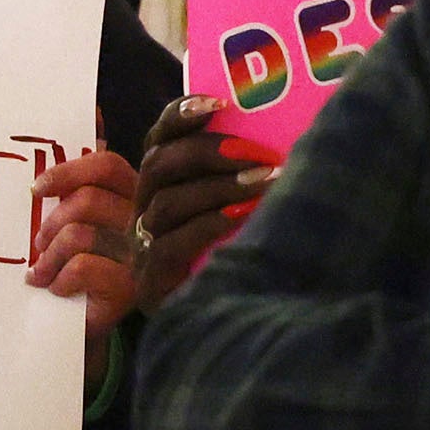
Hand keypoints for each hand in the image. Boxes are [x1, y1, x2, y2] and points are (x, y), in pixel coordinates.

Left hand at [28, 146, 143, 337]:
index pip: (106, 164)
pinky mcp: (131, 286)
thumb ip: (84, 176)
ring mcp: (141, 254)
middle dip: (51, 221)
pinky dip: (59, 279)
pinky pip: (82, 267)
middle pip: (87, 199)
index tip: (36, 189)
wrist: (90, 322)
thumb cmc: (84, 263)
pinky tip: (56, 288)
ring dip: (50, 255)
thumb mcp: (80, 217)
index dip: (67, 171)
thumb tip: (93, 113)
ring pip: (79, 234)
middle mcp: (145, 220)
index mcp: (135, 195)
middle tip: (38, 242)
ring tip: (41, 270)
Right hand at [125, 97, 274, 315]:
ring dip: (219, 187)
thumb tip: (286, 140)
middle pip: (161, 164)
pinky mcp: (149, 279)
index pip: (159, 138)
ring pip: (167, 202)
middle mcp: (144, 209)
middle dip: (210, 151)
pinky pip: (171, 244)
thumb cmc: (237, 258)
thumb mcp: (241, 210)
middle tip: (257, 152)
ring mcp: (143, 245)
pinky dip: (209, 225)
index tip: (218, 101)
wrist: (220, 328)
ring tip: (265, 182)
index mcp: (162, 184)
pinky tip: (242, 218)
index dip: (181, 115)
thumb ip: (246, 176)